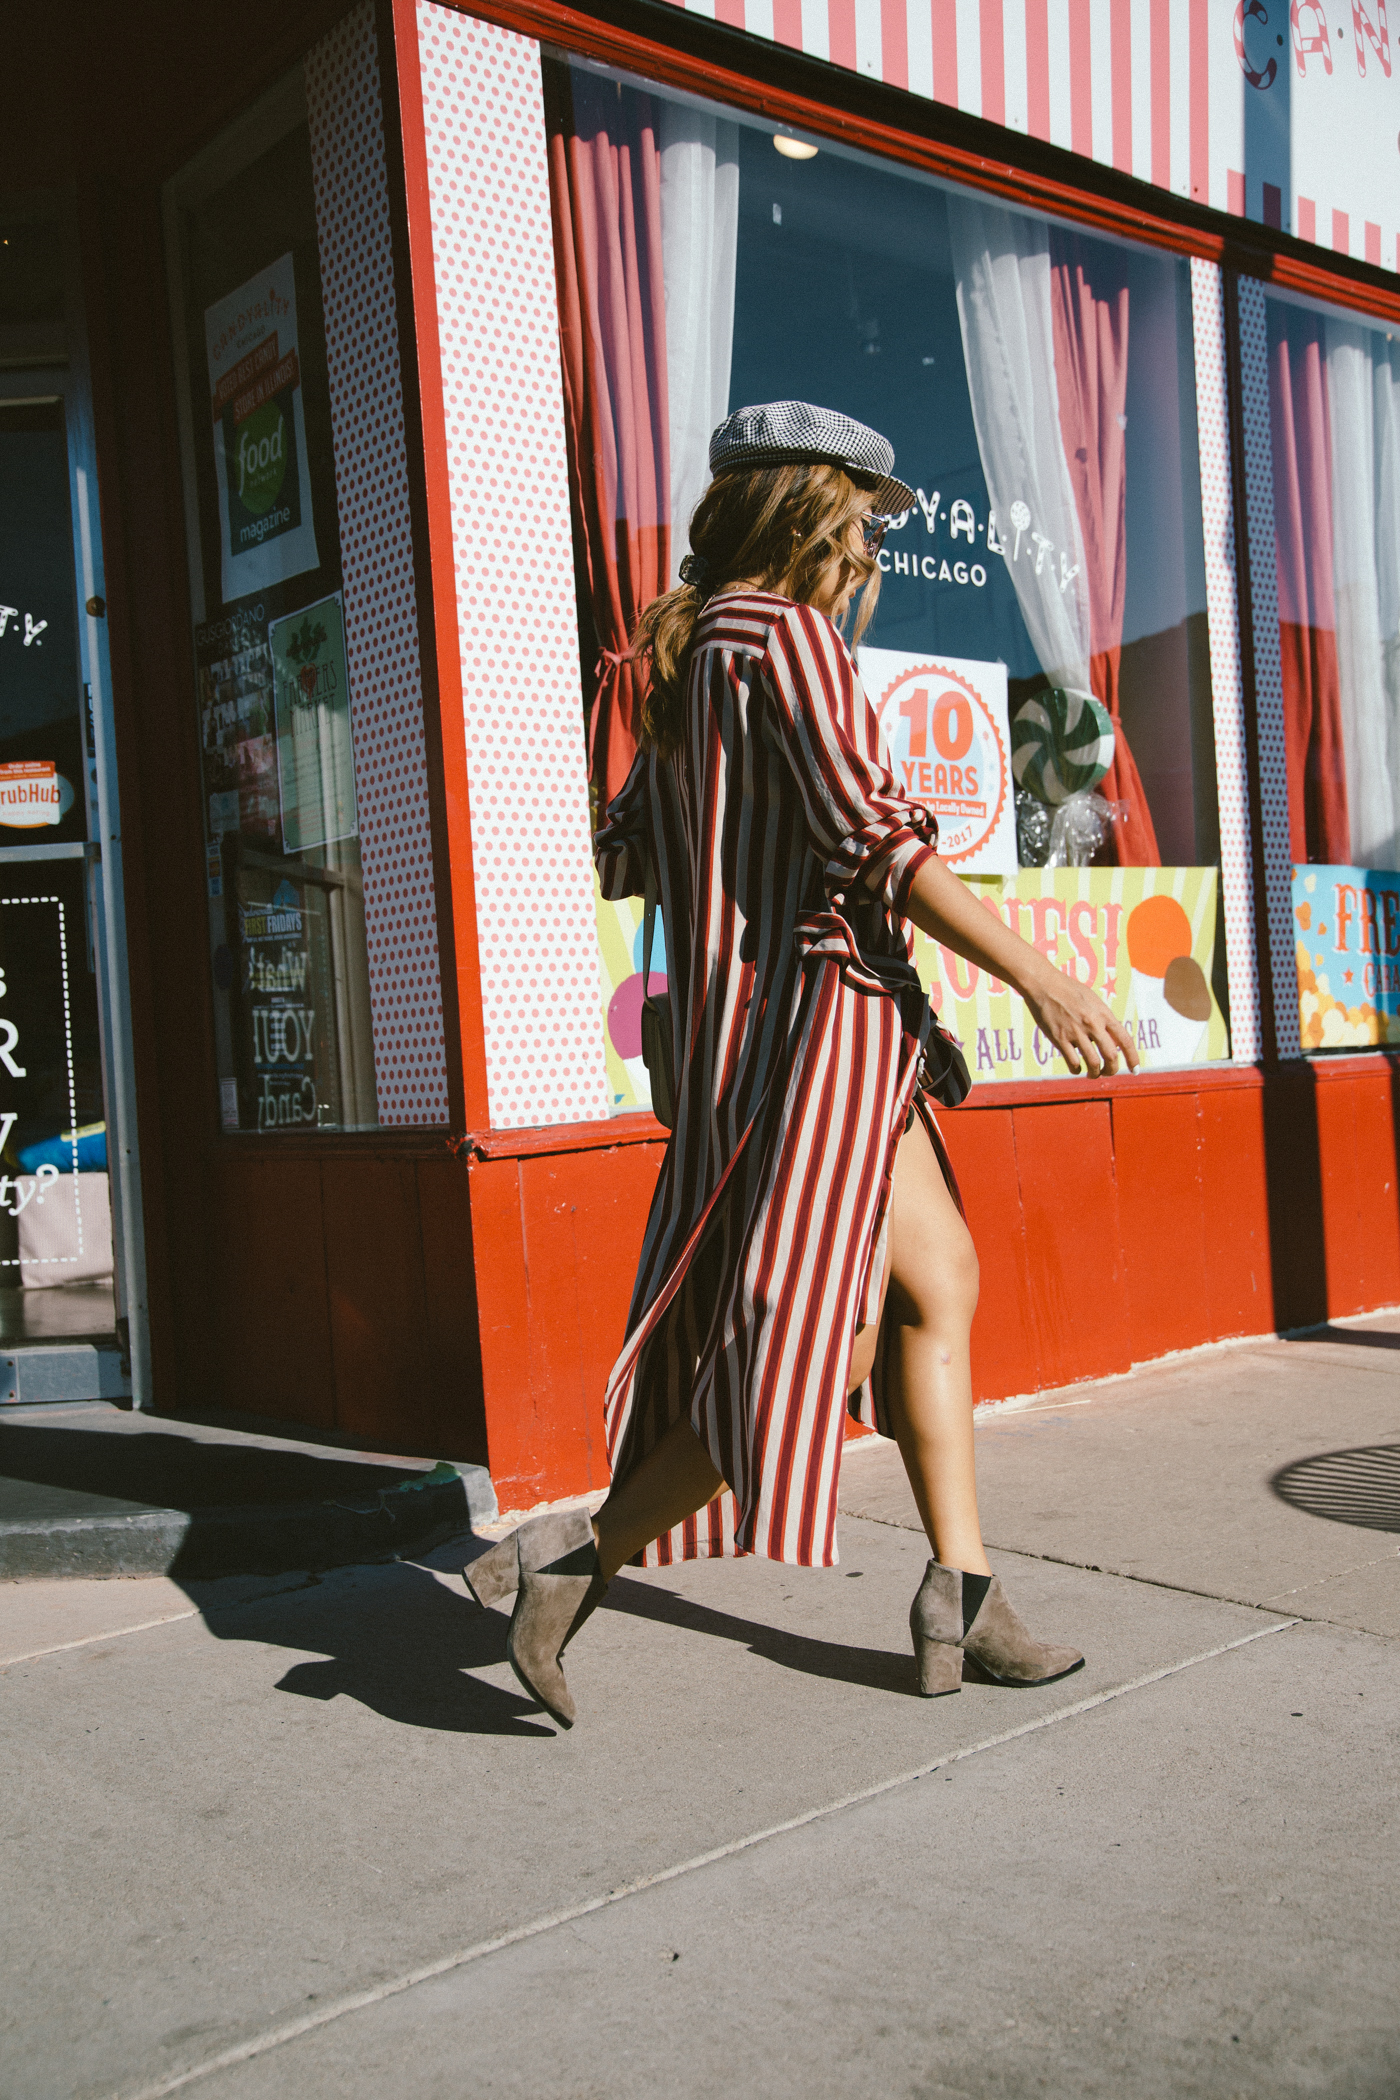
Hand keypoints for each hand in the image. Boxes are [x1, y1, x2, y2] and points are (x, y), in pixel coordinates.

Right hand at [1020, 963, 1139, 1077]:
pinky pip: (1073, 1062)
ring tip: (1092, 1074)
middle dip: (1112, 1070)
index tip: (1135, 1070)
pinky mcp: (1059, 1038)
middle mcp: (1093, 1024)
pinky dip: (1077, 1070)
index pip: (1125, 1040)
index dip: (1133, 1058)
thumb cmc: (1069, 990)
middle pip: (1111, 1055)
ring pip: (1093, 1063)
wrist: (1044, 984)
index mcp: (1104, 1014)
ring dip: (1095, 1073)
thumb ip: (1103, 1018)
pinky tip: (1076, 1068)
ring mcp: (1076, 1032)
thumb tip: (1112, 1038)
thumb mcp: (1093, 1000)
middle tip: (1108, 1072)